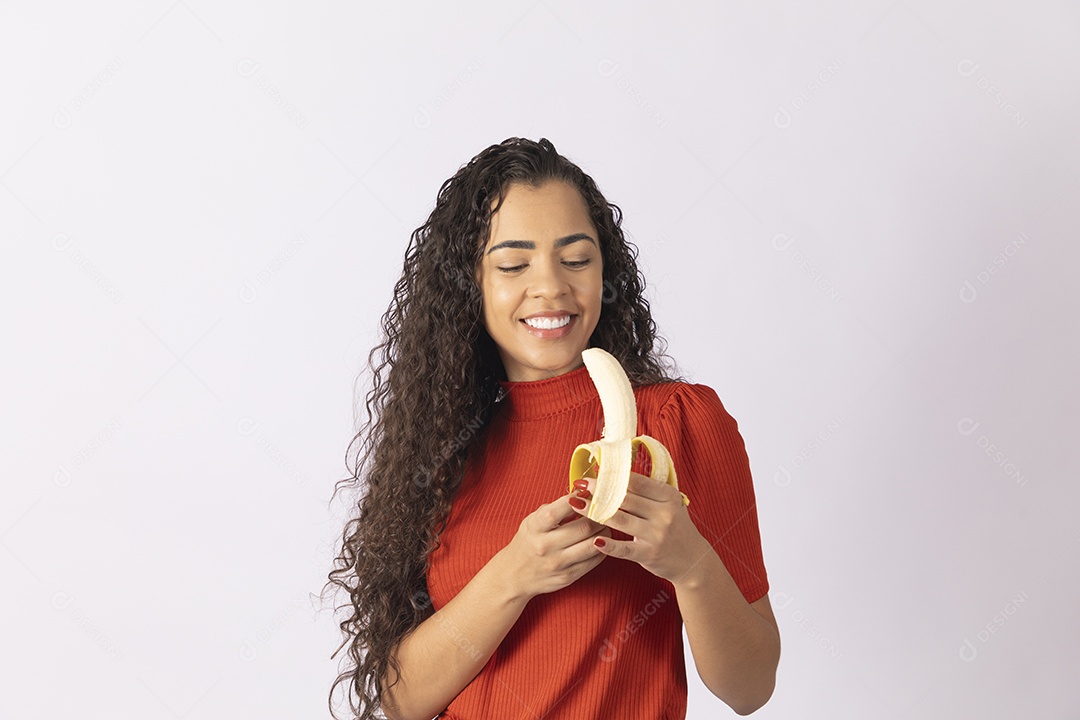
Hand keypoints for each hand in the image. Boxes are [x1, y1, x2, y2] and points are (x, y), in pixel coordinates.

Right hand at [497, 492, 612, 600]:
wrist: (514, 575)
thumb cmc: (527, 543)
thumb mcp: (533, 521)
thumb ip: (555, 508)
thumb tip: (583, 495)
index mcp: (535, 527)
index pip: (559, 510)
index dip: (578, 499)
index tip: (589, 492)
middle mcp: (545, 546)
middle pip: (584, 527)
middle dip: (599, 516)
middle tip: (605, 510)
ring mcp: (557, 563)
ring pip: (593, 544)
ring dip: (604, 532)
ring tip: (605, 525)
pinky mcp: (568, 576)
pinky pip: (594, 560)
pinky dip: (602, 548)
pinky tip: (601, 541)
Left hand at [570, 471, 710, 582]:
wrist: (693, 560)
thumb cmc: (675, 528)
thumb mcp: (668, 504)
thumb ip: (646, 491)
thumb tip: (614, 475)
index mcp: (668, 496)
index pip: (635, 482)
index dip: (612, 477)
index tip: (592, 473)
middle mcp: (664, 513)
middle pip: (625, 499)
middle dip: (599, 491)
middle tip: (579, 485)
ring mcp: (657, 535)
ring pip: (620, 520)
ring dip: (595, 512)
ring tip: (577, 505)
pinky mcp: (650, 554)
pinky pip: (624, 549)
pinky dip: (608, 545)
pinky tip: (594, 540)